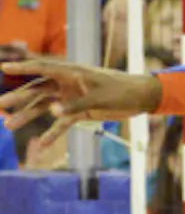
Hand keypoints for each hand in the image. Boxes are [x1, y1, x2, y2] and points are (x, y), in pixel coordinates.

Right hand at [1, 59, 161, 150]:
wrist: (141, 98)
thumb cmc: (122, 91)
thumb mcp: (99, 97)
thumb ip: (75, 105)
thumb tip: (52, 112)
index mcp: (73, 72)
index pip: (43, 68)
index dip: (23, 68)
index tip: (3, 67)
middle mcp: (69, 84)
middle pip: (38, 90)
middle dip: (19, 97)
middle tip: (0, 105)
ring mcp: (73, 98)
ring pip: (45, 106)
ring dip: (29, 116)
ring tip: (9, 125)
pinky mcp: (80, 111)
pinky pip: (61, 123)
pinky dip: (52, 133)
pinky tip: (42, 146)